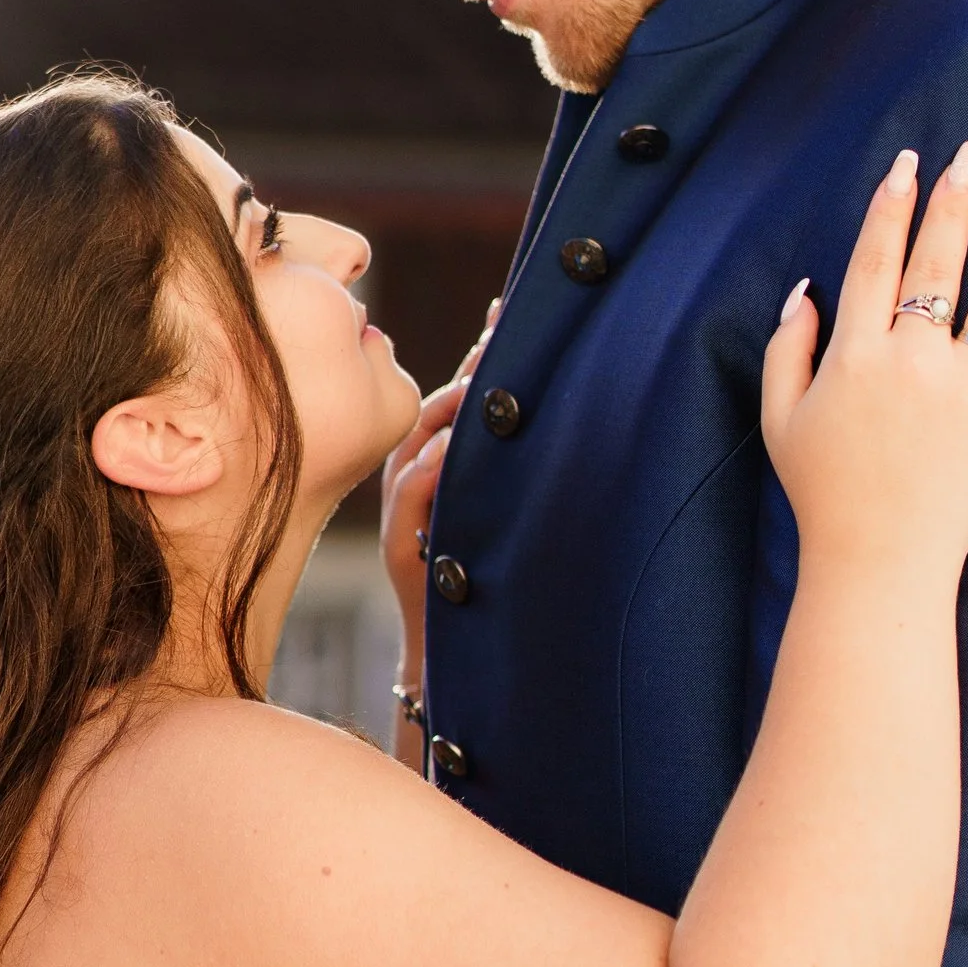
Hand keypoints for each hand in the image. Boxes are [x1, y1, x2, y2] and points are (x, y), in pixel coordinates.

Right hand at [378, 309, 497, 665]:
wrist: (453, 659)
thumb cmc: (484, 587)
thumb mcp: (504, 518)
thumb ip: (516, 469)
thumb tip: (567, 417)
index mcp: (442, 467)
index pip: (459, 395)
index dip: (481, 353)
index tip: (507, 307)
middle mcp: (416, 480)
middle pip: (439, 407)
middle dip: (471, 368)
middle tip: (503, 331)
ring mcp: (404, 513)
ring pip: (419, 443)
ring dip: (451, 408)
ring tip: (482, 376)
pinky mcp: (400, 548)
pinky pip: (408, 497)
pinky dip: (430, 470)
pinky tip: (455, 446)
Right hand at [761, 144, 967, 577]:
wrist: (879, 564)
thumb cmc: (824, 495)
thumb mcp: (780, 420)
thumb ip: (785, 350)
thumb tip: (805, 291)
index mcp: (855, 354)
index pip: (877, 260)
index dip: (892, 205)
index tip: (908, 163)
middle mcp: (913, 360)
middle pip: (939, 263)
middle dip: (956, 202)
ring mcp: (965, 389)